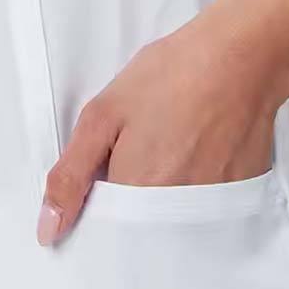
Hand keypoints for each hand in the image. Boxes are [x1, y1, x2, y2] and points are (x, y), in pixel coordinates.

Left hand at [36, 0, 283, 245]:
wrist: (240, 56)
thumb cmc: (170, 77)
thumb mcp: (102, 115)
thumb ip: (71, 176)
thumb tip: (49, 229)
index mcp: (136, 193)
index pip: (105, 232)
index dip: (98, 210)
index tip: (103, 182)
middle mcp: (177, 212)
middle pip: (142, 231)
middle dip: (132, 202)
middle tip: (144, 152)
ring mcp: (214, 205)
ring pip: (174, 220)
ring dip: (165, 193)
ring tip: (173, 147)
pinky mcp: (240, 193)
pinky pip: (206, 208)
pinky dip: (196, 186)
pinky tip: (199, 149)